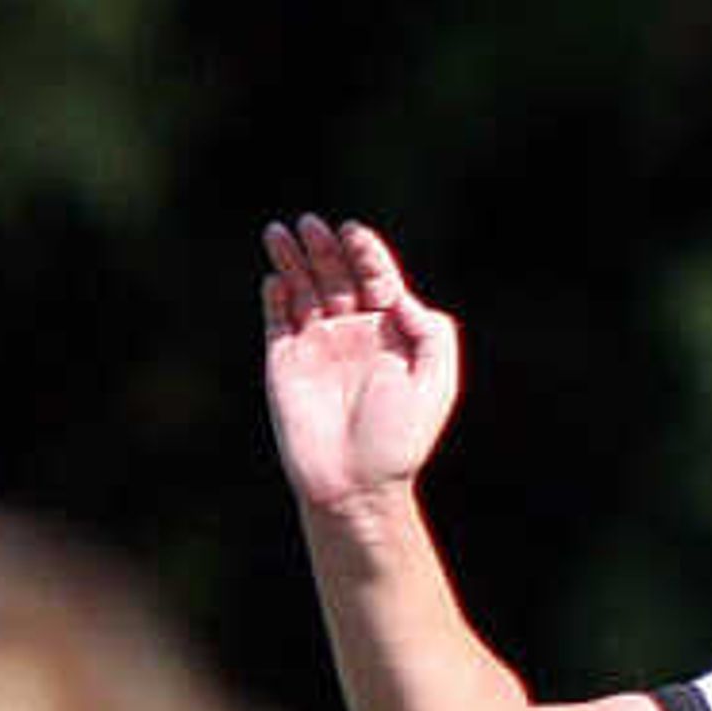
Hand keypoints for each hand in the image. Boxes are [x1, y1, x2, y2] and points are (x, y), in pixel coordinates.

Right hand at [261, 215, 462, 514]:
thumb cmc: (399, 439)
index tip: (354, 234)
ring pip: (302, 289)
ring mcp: (316, 346)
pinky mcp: (284, 363)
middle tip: (313, 225)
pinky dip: (275, 297)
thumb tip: (400, 297)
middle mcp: (351, 333)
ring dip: (293, 260)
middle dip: (325, 248)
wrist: (355, 485)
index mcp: (389, 333)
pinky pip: (276, 320)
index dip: (365, 251)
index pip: (375, 277)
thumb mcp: (436, 383)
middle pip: (336, 274)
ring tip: (282, 232)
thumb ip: (431, 333)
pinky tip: (276, 278)